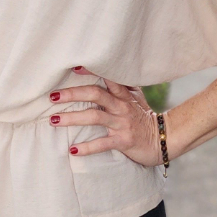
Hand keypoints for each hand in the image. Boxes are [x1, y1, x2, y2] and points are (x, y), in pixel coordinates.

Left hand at [48, 67, 163, 166]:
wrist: (164, 140)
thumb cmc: (144, 118)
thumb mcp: (135, 99)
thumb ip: (120, 87)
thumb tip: (102, 75)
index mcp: (123, 94)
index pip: (107, 77)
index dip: (91, 71)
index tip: (74, 67)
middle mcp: (121, 106)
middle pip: (95, 94)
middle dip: (72, 94)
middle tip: (52, 96)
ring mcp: (122, 123)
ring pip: (94, 117)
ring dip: (72, 118)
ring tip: (54, 121)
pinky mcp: (123, 141)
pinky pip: (102, 143)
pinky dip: (87, 147)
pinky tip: (73, 149)